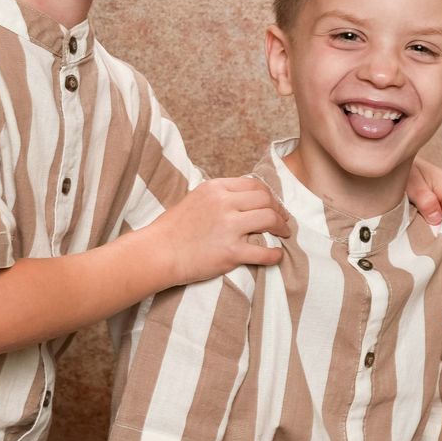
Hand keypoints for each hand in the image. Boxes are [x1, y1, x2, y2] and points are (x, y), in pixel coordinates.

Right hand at [150, 178, 292, 283]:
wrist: (158, 253)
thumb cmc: (173, 229)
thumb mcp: (195, 199)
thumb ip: (219, 197)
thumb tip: (243, 200)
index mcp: (215, 188)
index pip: (254, 185)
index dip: (269, 196)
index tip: (273, 205)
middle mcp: (224, 204)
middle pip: (266, 200)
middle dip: (279, 210)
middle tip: (283, 221)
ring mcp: (228, 228)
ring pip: (269, 219)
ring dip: (281, 227)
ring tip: (283, 234)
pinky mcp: (230, 253)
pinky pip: (264, 252)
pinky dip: (274, 254)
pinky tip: (276, 255)